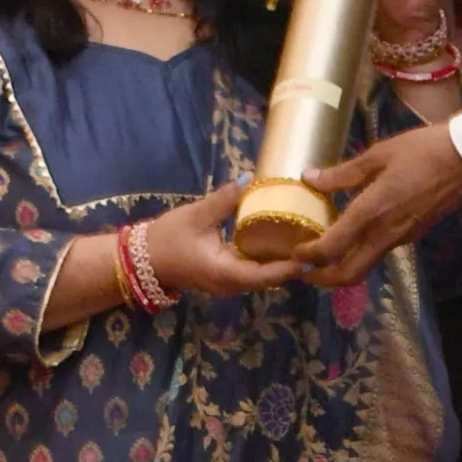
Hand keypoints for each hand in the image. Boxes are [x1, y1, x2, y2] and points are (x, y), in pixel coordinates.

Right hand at [144, 182, 307, 298]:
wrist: (143, 260)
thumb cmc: (167, 238)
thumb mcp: (196, 215)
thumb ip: (224, 199)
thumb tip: (249, 178)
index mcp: (224, 272)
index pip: (265, 275)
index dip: (289, 267)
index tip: (312, 253)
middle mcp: (231, 284)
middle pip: (269, 278)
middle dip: (292, 264)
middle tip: (317, 242)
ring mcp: (228, 283)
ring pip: (263, 277)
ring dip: (282, 263)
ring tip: (305, 241)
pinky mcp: (226, 278)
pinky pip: (253, 272)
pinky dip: (268, 261)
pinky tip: (282, 243)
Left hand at [298, 123, 461, 284]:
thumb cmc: (423, 151)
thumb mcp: (378, 155)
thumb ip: (342, 173)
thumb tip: (309, 178)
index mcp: (372, 212)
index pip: (332, 248)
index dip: (308, 256)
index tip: (293, 251)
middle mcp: (385, 234)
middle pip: (349, 274)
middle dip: (322, 279)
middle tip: (303, 270)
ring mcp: (401, 238)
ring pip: (365, 266)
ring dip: (341, 268)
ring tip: (322, 254)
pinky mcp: (412, 235)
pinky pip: (379, 251)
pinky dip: (360, 253)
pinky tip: (351, 235)